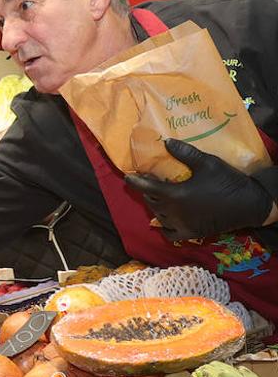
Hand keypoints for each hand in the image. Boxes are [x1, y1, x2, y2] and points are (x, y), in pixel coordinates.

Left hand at [124, 138, 274, 240]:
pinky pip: (169, 233)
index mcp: (175, 195)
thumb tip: (166, 142)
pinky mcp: (190, 233)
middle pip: (151, 201)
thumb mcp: (207, 163)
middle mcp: (173, 212)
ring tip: (158, 196)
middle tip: (148, 182)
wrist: (248, 204)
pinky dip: (164, 227)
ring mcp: (181, 225)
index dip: (135, 182)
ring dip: (155, 206)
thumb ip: (185, 153)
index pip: (147, 188)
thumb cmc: (226, 181)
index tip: (127, 177)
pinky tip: (165, 219)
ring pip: (158, 216)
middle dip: (147, 191)